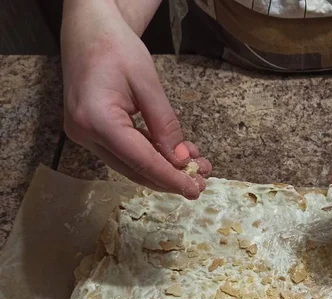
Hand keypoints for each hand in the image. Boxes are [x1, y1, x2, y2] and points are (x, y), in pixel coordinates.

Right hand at [61, 0, 210, 197]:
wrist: (89, 30)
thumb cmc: (117, 47)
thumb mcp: (148, 84)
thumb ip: (165, 125)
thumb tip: (182, 160)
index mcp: (96, 120)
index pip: (140, 161)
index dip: (170, 179)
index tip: (194, 190)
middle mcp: (85, 133)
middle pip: (134, 169)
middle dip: (170, 178)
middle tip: (201, 181)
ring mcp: (85, 135)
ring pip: (130, 164)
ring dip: (163, 167)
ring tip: (196, 165)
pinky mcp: (91, 133)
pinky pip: (125, 152)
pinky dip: (151, 155)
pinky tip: (175, 154)